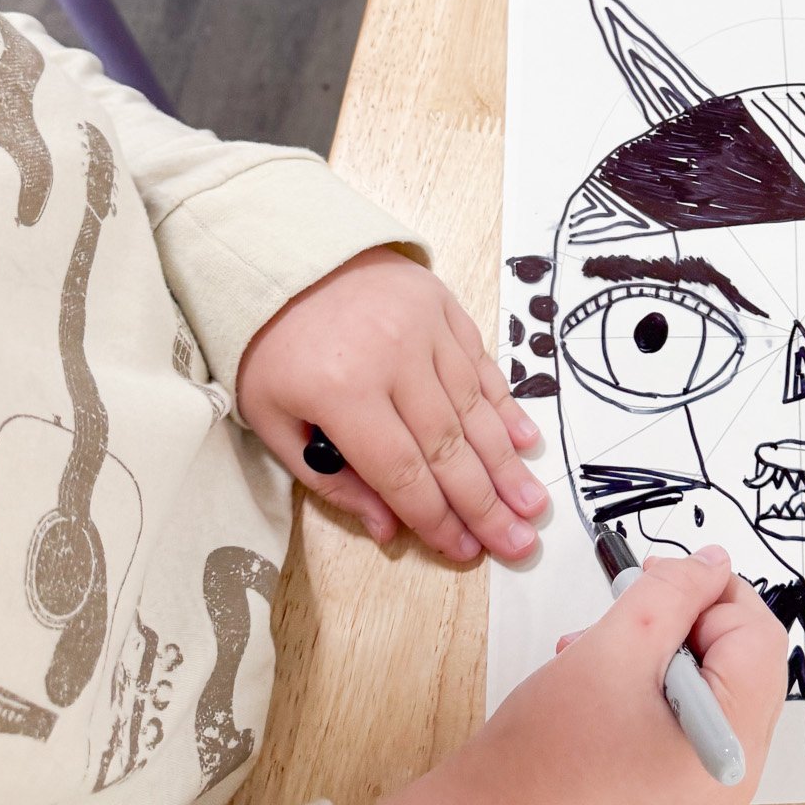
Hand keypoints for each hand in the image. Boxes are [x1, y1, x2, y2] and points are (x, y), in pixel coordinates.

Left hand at [235, 246, 546, 561]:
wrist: (281, 253)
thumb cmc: (272, 343)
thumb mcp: (271, 416)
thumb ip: (329, 478)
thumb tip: (389, 530)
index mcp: (340, 390)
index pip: (400, 471)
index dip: (435, 518)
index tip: (463, 552)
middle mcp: (391, 358)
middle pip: (448, 447)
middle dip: (485, 504)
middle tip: (518, 543)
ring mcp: (423, 328)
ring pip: (474, 409)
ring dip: (507, 463)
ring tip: (533, 505)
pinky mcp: (442, 306)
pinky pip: (481, 365)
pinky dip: (505, 406)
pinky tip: (525, 443)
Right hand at [339, 548, 789, 804]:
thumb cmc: (548, 748)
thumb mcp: (617, 645)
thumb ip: (674, 593)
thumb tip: (713, 563)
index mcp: (734, 744)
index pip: (758, 637)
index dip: (712, 592)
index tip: (660, 575)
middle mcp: (738, 771)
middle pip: (743, 658)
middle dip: (688, 618)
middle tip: (633, 600)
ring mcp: (710, 780)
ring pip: (713, 678)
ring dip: (664, 644)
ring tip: (602, 642)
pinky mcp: (682, 780)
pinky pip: (691, 707)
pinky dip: (656, 676)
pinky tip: (605, 672)